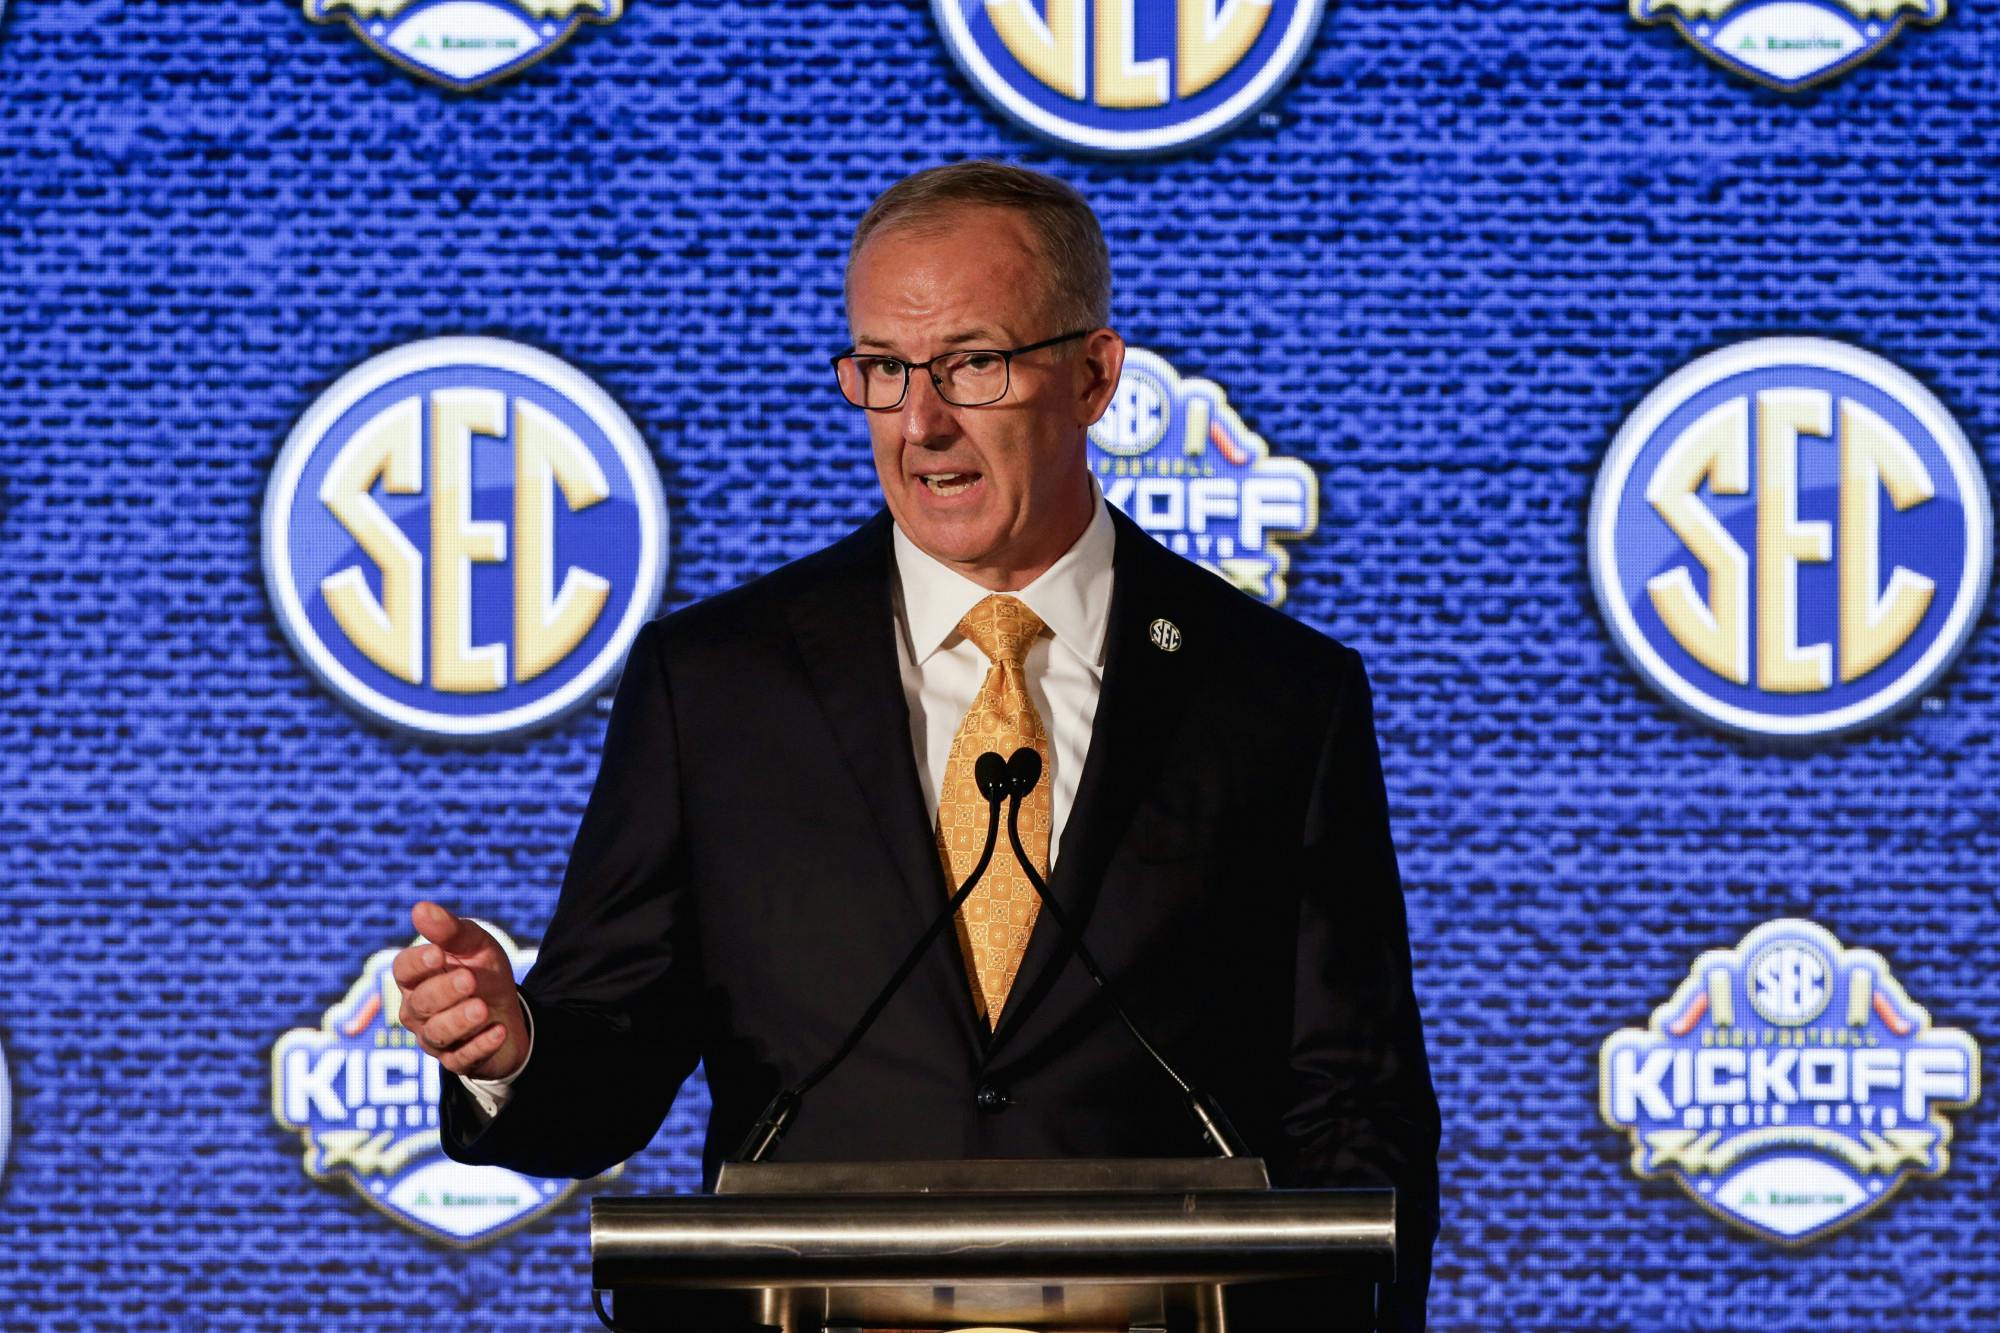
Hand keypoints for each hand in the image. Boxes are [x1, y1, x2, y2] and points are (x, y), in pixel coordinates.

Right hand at [392, 901, 528, 1079]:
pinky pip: (462, 1059)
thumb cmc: (482, 973)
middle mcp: (418, 1010)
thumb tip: (420, 908)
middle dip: (444, 991)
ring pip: (437, 1033)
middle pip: (420, 1003)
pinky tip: (498, 1032)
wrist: (508, 1011)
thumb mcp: (475, 946)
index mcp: (417, 978)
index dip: (417, 964)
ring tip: (482, 1008)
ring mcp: (434, 1038)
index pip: (403, 970)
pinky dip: (480, 1046)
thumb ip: (450, 931)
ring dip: (460, 1020)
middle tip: (469, 980)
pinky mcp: (456, 1061)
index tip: (437, 954)